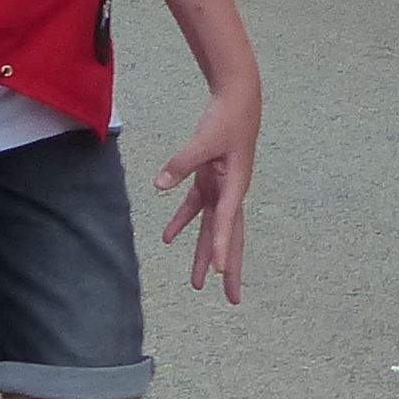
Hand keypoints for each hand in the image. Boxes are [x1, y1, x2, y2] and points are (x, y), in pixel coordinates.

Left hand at [154, 79, 260, 304]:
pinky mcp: (210, 180)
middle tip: (231, 299)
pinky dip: (182, 222)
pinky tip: (168, 238)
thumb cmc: (227, 118)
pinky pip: (196, 208)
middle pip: (229, 237)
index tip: (216, 271)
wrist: (238, 99)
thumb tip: (160, 184)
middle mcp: (231, 193)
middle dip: (227, 268)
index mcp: (234, 185)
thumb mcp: (204, 138)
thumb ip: (181, 162)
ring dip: (202, 253)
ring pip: (212, 228)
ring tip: (194, 283)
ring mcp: (221, 188)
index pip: (226, 222)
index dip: (220, 246)